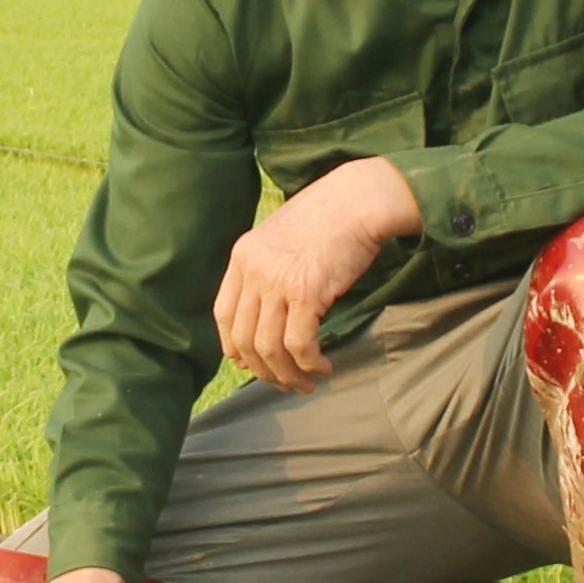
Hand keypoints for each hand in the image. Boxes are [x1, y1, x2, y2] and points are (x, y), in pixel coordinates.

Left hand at [213, 156, 422, 389]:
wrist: (359, 199)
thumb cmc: (330, 219)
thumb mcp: (282, 239)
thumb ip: (269, 270)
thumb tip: (271, 315)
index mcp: (242, 256)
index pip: (224, 315)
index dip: (235, 348)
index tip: (253, 365)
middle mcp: (253, 269)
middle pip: (243, 339)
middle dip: (264, 371)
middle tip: (286, 383)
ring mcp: (277, 281)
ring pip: (269, 348)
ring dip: (288, 375)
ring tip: (307, 383)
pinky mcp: (306, 291)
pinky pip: (298, 344)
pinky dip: (309, 364)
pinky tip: (323, 367)